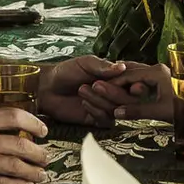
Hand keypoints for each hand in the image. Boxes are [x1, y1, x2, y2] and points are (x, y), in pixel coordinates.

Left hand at [37, 55, 159, 126]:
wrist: (47, 88)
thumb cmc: (66, 71)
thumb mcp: (85, 63)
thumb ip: (103, 66)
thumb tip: (122, 66)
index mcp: (117, 76)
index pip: (135, 81)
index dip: (136, 83)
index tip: (131, 84)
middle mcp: (116, 92)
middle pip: (130, 99)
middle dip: (115, 93)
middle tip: (96, 85)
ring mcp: (108, 106)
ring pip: (118, 110)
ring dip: (101, 101)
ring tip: (83, 90)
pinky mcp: (98, 119)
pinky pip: (107, 120)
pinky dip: (97, 112)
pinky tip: (84, 103)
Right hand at [90, 63, 171, 122]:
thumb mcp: (160, 112)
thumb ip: (137, 111)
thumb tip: (116, 113)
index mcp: (156, 72)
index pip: (128, 75)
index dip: (113, 84)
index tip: (100, 90)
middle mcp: (158, 69)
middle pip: (130, 74)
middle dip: (116, 83)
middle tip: (101, 90)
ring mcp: (161, 73)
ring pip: (136, 76)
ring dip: (124, 84)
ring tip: (110, 92)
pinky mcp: (163, 80)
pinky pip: (143, 80)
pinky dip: (132, 86)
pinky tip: (125, 94)